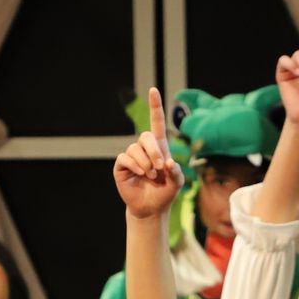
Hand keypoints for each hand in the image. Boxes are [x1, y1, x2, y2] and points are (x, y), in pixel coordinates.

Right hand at [114, 87, 184, 219]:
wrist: (151, 208)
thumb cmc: (165, 193)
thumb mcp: (177, 183)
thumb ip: (177, 172)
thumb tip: (168, 162)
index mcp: (159, 147)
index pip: (156, 122)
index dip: (155, 106)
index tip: (153, 90)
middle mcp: (144, 148)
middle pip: (145, 136)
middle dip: (153, 151)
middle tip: (160, 168)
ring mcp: (132, 156)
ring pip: (135, 149)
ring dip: (145, 163)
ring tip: (150, 176)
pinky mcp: (122, 165)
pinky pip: (125, 158)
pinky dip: (134, 166)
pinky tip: (140, 174)